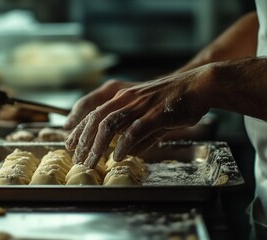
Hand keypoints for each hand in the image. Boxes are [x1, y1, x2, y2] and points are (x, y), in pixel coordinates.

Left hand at [65, 68, 211, 167]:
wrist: (199, 86)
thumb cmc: (175, 99)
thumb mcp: (150, 114)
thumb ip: (138, 133)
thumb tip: (128, 152)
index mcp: (122, 93)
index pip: (92, 106)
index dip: (77, 121)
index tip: (68, 135)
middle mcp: (126, 97)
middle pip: (96, 118)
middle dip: (83, 139)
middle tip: (76, 157)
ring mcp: (140, 104)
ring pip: (109, 124)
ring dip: (97, 145)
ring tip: (90, 161)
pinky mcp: (155, 114)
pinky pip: (134, 130)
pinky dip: (124, 144)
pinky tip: (118, 156)